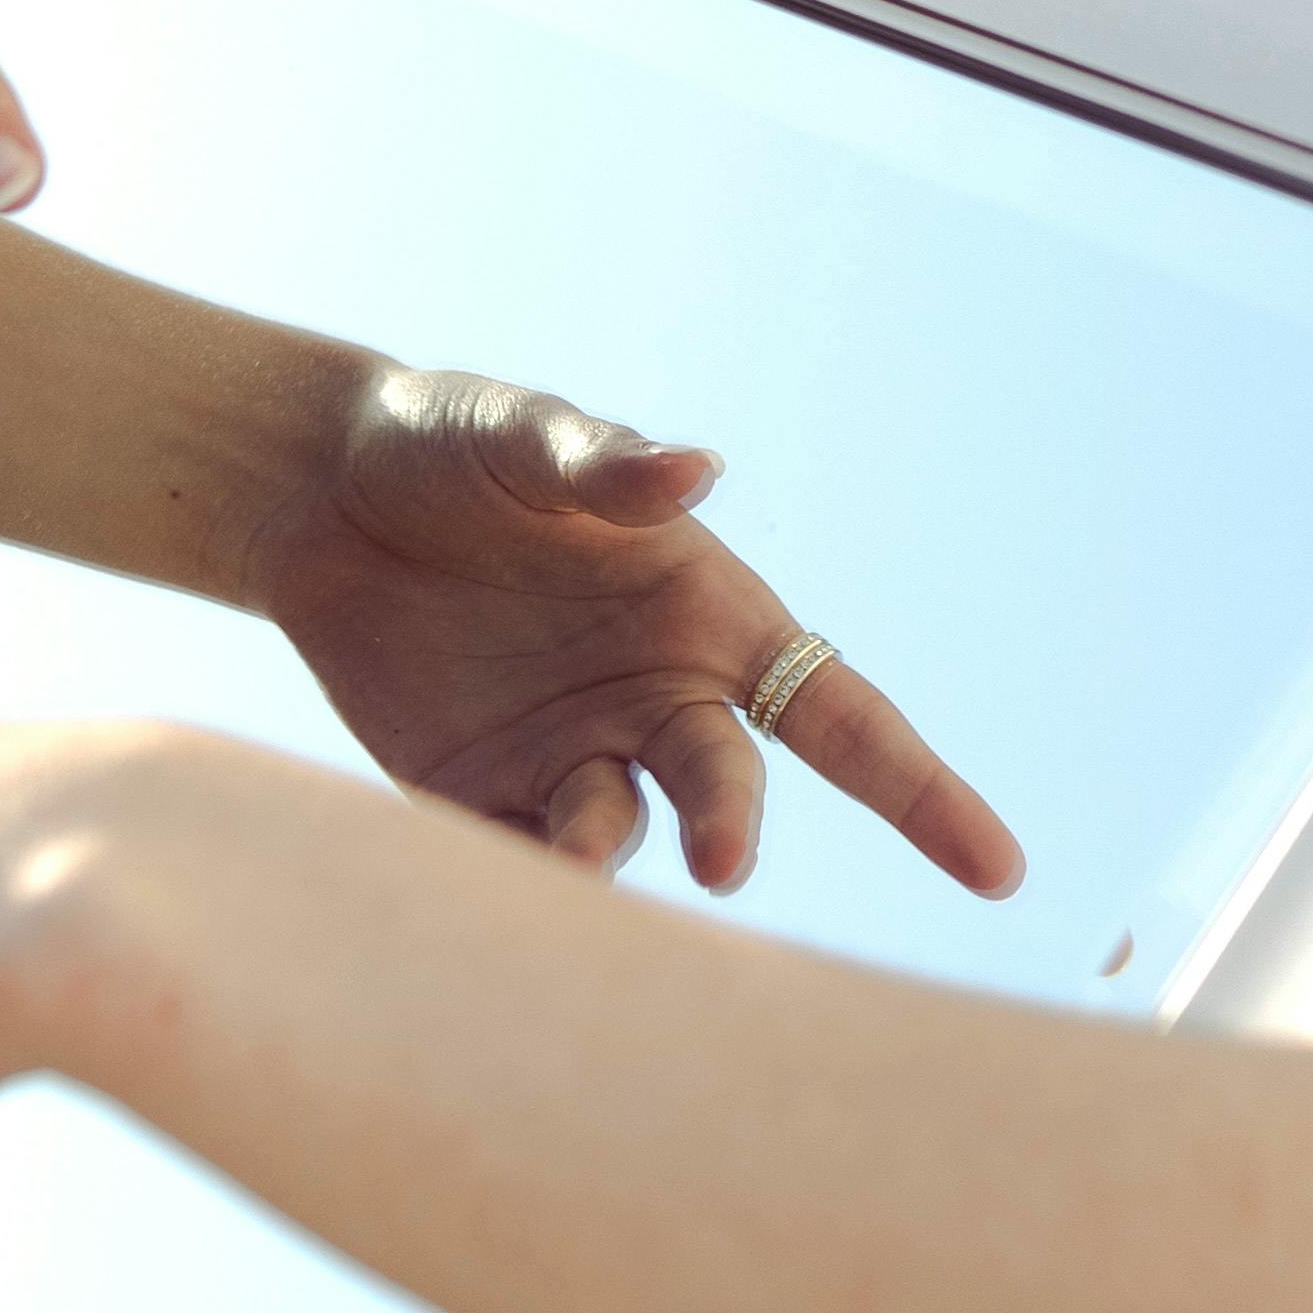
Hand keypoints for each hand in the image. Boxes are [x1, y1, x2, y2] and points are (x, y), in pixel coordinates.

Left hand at [245, 367, 1022, 897]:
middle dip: (733, 825)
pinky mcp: (474, 798)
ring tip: (556, 849)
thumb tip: (696, 467)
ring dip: (599, 849)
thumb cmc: (450, 442)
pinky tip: (471, 870)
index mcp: (706, 618)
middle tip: (719, 860)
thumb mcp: (522, 433)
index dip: (925, 794)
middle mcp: (656, 701)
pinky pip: (510, 861)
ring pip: (619, 837)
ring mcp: (567, 757)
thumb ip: (603, 462)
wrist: (313, 492)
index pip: (843, 719)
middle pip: (731, 790)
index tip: (1000, 872)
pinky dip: (507, 879)